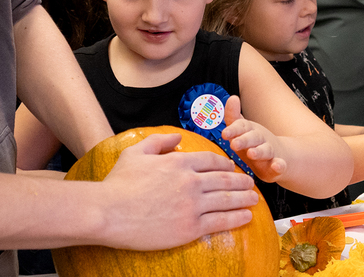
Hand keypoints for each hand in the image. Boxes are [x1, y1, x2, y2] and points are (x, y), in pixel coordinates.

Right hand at [100, 132, 257, 249]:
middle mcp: (190, 181)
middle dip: (241, 180)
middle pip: (225, 178)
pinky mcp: (190, 227)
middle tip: (251, 182)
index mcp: (179, 161)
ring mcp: (192, 205)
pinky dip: (237, 217)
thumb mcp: (136, 153)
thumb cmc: (118, 183)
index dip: (225, 163)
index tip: (232, 167)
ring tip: (254, 198)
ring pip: (227, 199)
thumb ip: (159, 141)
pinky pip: (221, 221)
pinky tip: (246, 216)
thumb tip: (176, 136)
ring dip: (244, 198)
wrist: (108, 212)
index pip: (211, 159)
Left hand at [221, 95, 287, 182]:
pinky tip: (277, 166)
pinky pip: (280, 165)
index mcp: (249, 131)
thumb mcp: (243, 131)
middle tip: (234, 144)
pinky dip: (279, 166)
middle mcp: (261, 139)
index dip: (233, 130)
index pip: (241, 126)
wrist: (281, 156)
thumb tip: (232, 97)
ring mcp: (271, 152)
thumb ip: (234, 116)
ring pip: (266, 150)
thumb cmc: (254, 144)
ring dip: (259, 152)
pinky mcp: (278, 165)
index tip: (224, 134)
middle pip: (253, 137)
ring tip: (252, 154)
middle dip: (243, 140)